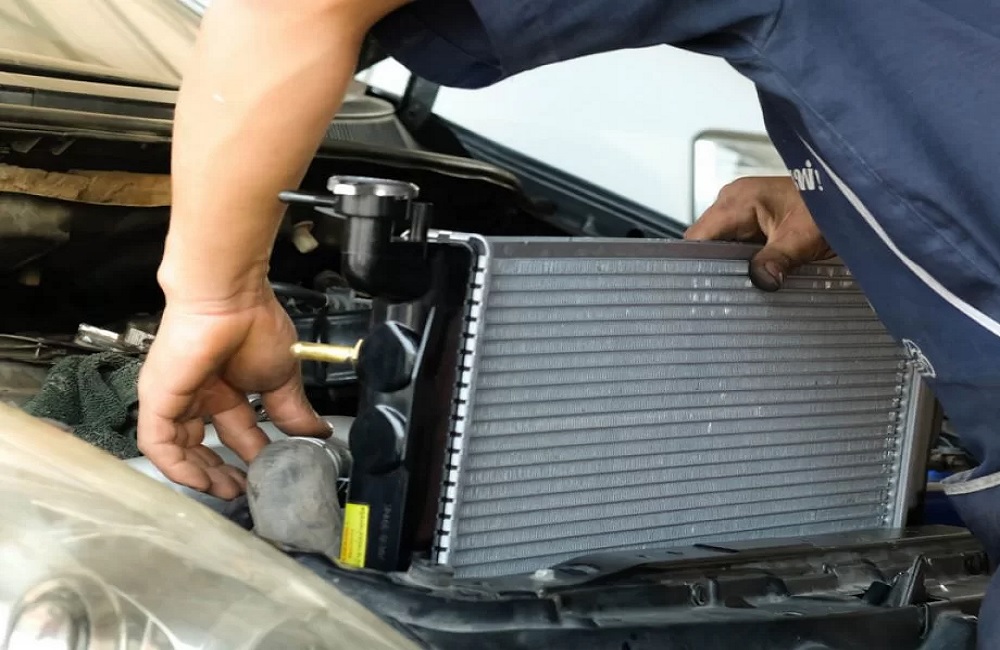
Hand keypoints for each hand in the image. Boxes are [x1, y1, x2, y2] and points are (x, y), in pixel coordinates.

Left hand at [136, 290, 329, 499]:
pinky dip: (177, 467)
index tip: (266, 474)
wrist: (230, 299)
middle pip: (201, 444)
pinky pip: (159, 444)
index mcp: (225, 386)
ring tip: (225, 491)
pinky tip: (201, 481)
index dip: (249, 456)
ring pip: (177, 449)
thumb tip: (317, 433)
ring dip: (200, 474)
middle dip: (221, 471)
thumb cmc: (253, 324)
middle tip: (243, 491)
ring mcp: (174, 397)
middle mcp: (197, 393)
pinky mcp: (158, 399)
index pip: (234, 430)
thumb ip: (293, 410)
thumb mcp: (282, 378)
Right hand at [684, 177, 833, 289]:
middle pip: (704, 243)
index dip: (696, 261)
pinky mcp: (752, 224)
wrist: (849, 196)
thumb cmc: (827, 202)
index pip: (697, 236)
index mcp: (736, 199)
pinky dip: (741, 262)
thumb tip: (760, 280)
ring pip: (719, 247)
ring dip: (729, 265)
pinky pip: (735, 247)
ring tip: (742, 282)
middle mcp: (733, 203)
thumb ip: (777, 259)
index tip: (703, 284)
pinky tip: (753, 273)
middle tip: (728, 289)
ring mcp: (741, 213)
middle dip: (714, 267)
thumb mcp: (801, 237)